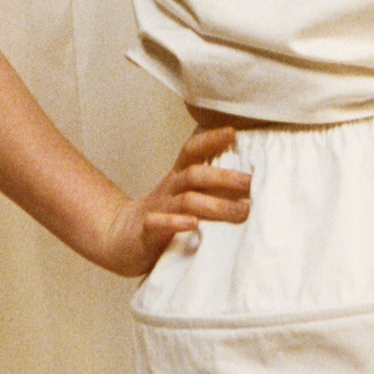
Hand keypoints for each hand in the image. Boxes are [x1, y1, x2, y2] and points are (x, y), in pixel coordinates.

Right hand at [87, 125, 251, 275]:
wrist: (121, 240)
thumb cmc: (163, 217)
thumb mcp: (186, 197)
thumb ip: (212, 188)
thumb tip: (252, 182)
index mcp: (178, 178)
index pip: (192, 150)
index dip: (211, 139)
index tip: (234, 133)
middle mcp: (169, 190)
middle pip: (195, 174)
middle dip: (225, 177)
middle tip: (252, 183)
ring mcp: (158, 210)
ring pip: (186, 200)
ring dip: (215, 205)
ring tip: (241, 212)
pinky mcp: (146, 232)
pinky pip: (158, 223)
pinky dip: (176, 223)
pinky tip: (193, 224)